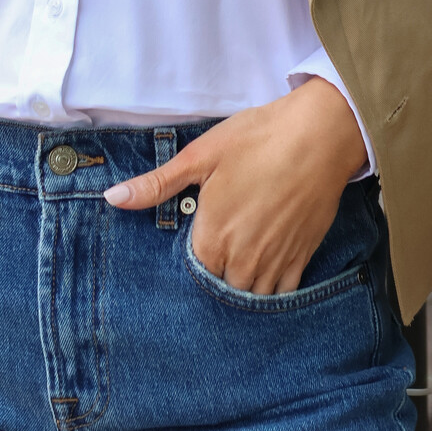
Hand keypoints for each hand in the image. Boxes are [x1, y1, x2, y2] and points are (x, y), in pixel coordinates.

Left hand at [103, 77, 366, 294]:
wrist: (319, 136)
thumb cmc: (256, 140)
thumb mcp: (200, 156)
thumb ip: (157, 184)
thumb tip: (112, 199)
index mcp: (212, 238)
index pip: (191, 272)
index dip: (190, 258)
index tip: (194, 240)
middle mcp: (242, 260)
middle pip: (220, 287)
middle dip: (215, 273)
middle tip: (218, 247)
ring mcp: (274, 263)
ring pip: (250, 294)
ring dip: (241, 284)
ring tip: (238, 260)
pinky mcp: (301, 258)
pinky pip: (282, 293)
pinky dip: (271, 289)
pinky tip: (265, 270)